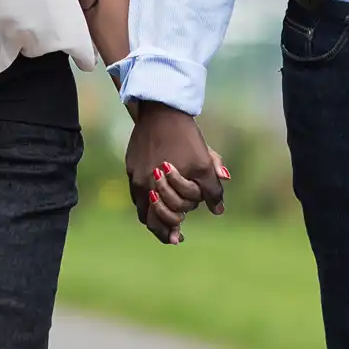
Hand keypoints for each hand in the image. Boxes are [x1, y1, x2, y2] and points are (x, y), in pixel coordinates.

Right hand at [125, 103, 228, 243]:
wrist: (163, 111)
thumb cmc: (186, 138)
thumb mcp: (205, 162)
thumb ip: (212, 189)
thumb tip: (218, 211)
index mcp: (161, 187)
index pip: (165, 219)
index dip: (173, 229)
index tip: (179, 237)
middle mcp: (144, 184)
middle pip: (149, 218)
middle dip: (163, 226)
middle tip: (173, 231)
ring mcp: (134, 175)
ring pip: (141, 207)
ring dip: (153, 215)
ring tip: (164, 220)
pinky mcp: (130, 165)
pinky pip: (135, 191)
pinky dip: (146, 199)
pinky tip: (157, 197)